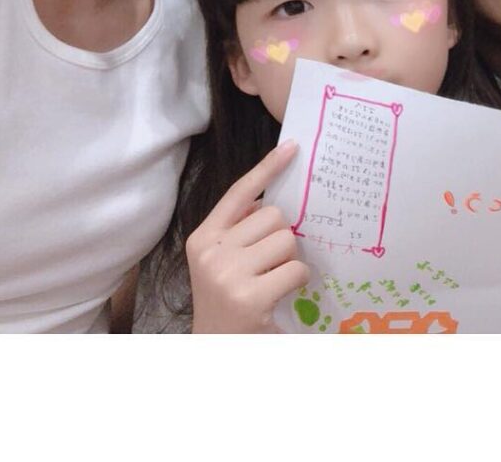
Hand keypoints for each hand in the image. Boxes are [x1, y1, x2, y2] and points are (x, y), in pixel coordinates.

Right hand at [188, 140, 309, 333]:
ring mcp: (227, 274)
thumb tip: (275, 200)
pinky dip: (298, 281)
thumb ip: (241, 230)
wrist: (216, 352)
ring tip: (273, 281)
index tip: (293, 146)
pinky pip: (295, 269)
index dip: (267, 168)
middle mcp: (209, 252)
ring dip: (291, 260)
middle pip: (274, 216)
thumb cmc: (228, 302)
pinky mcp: (248, 296)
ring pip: (287, 240)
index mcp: (202, 238)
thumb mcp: (223, 262)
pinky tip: (281, 296)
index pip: (239, 192)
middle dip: (282, 236)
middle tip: (270, 264)